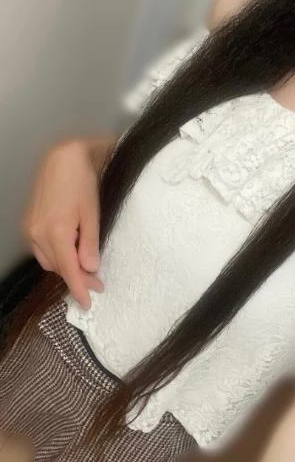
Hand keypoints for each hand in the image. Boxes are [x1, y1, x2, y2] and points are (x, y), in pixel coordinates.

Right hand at [22, 139, 104, 309]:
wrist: (62, 158)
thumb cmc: (81, 181)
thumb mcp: (92, 213)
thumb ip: (90, 243)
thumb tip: (90, 269)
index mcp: (55, 233)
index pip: (68, 270)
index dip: (79, 289)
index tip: (88, 303)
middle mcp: (37, 234)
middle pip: (57, 267)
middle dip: (77, 278)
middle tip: (98, 283)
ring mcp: (30, 229)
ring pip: (48, 260)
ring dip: (66, 267)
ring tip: (87, 269)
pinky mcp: (29, 223)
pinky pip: (42, 249)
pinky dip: (57, 256)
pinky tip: (70, 253)